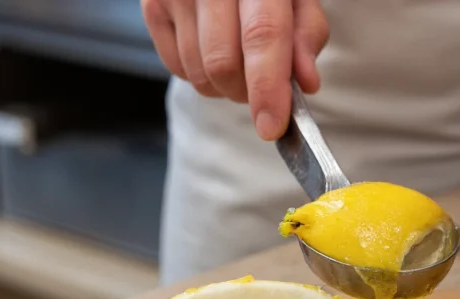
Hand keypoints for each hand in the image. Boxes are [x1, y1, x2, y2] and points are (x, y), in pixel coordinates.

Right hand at [141, 0, 328, 139]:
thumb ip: (307, 35)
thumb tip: (306, 83)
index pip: (261, 36)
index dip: (267, 88)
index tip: (271, 126)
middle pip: (223, 64)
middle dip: (248, 92)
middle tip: (263, 85)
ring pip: (199, 74)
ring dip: (226, 87)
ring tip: (240, 61)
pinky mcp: (152, 5)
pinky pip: (177, 69)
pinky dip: (202, 75)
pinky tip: (214, 50)